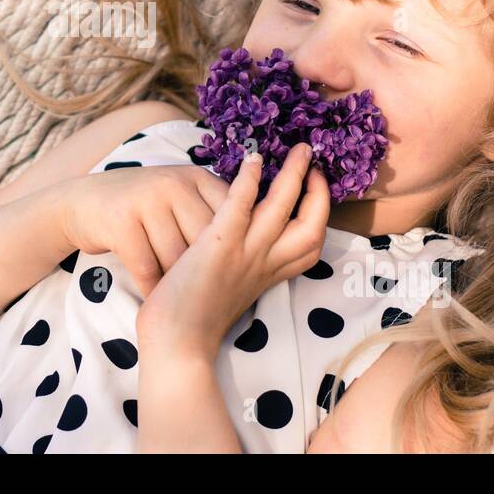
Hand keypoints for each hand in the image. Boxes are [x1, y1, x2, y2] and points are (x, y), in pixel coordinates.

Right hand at [60, 163, 232, 297]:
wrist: (84, 203)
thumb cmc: (143, 208)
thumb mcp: (181, 197)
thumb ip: (214, 210)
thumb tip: (259, 244)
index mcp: (197, 178)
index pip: (233, 218)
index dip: (232, 252)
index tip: (228, 276)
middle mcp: (175, 183)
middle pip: (206, 242)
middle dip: (203, 272)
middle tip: (204, 295)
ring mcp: (147, 200)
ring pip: (177, 258)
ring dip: (177, 284)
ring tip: (180, 298)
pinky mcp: (122, 221)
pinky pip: (147, 266)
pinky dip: (152, 288)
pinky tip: (156, 298)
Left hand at [135, 142, 329, 359]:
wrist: (175, 345)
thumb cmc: (194, 317)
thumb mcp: (231, 286)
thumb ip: (244, 264)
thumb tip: (243, 240)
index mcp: (268, 274)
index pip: (311, 244)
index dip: (318, 213)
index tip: (314, 188)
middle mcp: (264, 264)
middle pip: (311, 226)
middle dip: (318, 191)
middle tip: (313, 162)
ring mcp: (244, 255)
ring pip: (281, 209)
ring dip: (293, 175)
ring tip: (299, 148)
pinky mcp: (218, 248)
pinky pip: (240, 208)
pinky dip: (248, 182)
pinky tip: (252, 160)